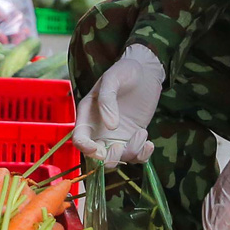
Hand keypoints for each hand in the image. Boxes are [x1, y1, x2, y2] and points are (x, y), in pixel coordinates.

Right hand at [72, 43, 165, 167]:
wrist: (145, 71)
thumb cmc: (125, 71)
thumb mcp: (113, 79)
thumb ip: (107, 101)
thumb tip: (110, 126)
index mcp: (88, 116)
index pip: (80, 139)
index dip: (85, 149)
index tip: (98, 150)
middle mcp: (99, 130)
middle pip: (98, 156)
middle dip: (108, 158)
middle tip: (120, 146)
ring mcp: (117, 136)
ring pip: (119, 158)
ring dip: (131, 153)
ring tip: (142, 133)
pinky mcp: (134, 138)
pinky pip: (136, 156)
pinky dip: (143, 155)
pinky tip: (149, 143)